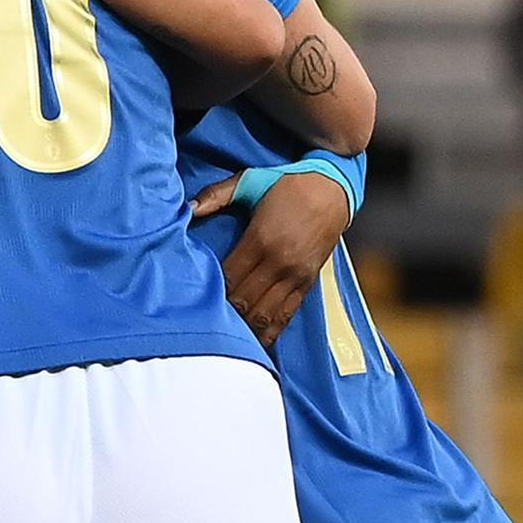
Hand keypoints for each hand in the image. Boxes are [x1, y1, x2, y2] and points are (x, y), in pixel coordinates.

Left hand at [212, 169, 353, 344]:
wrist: (334, 187)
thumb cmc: (288, 183)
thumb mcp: (249, 180)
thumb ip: (217, 195)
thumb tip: (187, 207)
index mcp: (260, 239)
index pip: (229, 277)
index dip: (211, 292)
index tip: (196, 298)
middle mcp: (279, 262)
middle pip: (244, 301)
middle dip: (225, 314)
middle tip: (206, 322)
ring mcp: (295, 275)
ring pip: (265, 314)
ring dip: (246, 328)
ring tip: (228, 338)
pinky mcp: (308, 283)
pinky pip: (287, 315)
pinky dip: (271, 331)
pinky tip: (257, 343)